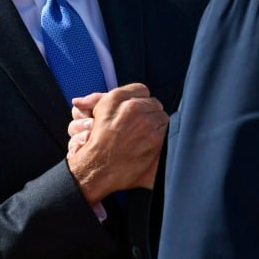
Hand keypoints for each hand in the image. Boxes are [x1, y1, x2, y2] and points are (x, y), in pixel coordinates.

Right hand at [66, 83, 167, 203]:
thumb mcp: (96, 114)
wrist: (98, 168)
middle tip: (140, 125)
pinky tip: (149, 142)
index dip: (140, 100)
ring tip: (144, 135)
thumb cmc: (96, 143)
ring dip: (156, 124)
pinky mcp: (155, 138)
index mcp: (116, 98)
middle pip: (153, 102)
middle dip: (149, 112)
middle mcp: (131, 107)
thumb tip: (93, 98)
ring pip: (161, 116)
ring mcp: (145, 122)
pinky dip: (160, 135)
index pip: (141, 89)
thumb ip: (98, 99)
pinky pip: (165, 129)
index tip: (137, 110)